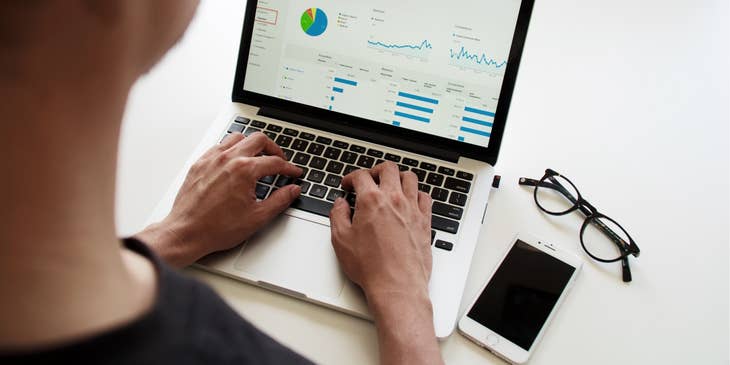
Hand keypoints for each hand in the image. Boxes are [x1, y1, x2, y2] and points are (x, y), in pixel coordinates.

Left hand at [137, 132, 302, 266]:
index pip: (275, 162)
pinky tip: (234, 161)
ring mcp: (212, 159)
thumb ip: (279, 200)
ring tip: (258, 156)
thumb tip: (292, 190)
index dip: (289, 168)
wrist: (187, 233)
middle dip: (274, 149)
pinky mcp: (199, 164)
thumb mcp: (257, 217)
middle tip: (279, 160)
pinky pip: (218, 146)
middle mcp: (228, 159)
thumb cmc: (217, 228)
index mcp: (244, 170)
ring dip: (251, 144)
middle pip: (258, 140)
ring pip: (237, 138)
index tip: (294, 173)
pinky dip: (231, 149)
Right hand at [329, 162, 441, 364]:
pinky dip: (417, 193)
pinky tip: (411, 200)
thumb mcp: (341, 240)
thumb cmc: (371, 267)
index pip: (361, 176)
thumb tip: (339, 204)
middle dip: (376, 170)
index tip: (348, 184)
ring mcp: (412, 209)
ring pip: (410, 178)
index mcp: (372, 201)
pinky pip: (425, 197)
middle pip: (389, 169)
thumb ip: (338, 216)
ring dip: (398, 177)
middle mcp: (394, 200)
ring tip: (391, 184)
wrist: (397, 285)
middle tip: (369, 179)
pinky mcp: (425, 221)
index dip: (351, 177)